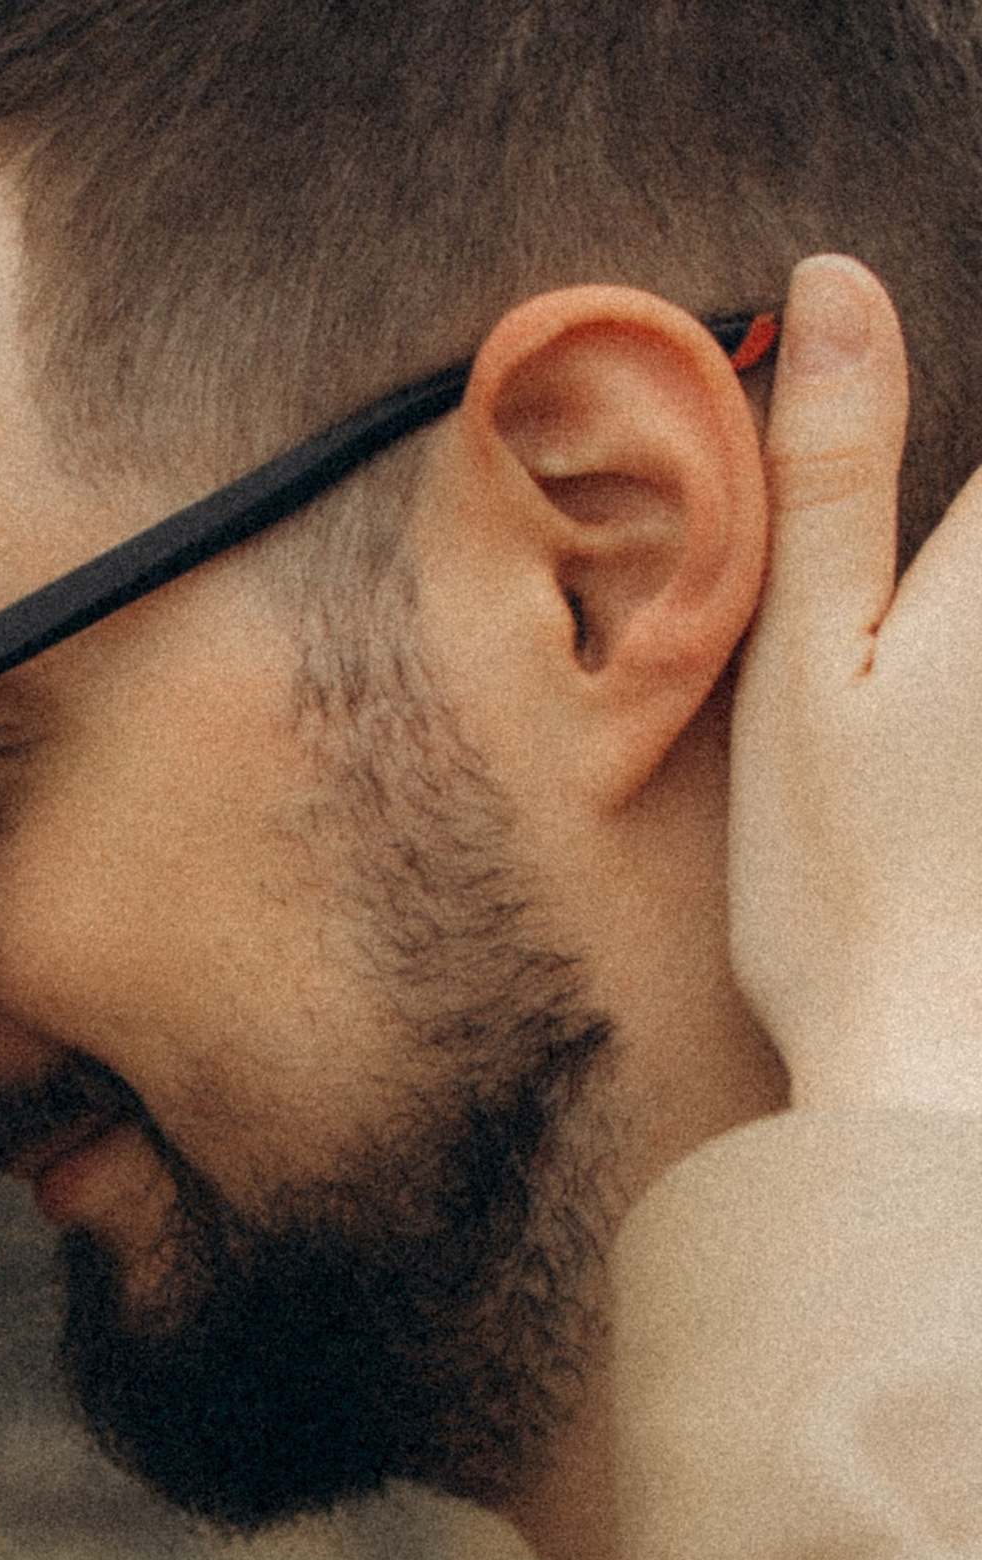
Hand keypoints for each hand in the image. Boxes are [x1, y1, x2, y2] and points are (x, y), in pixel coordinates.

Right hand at [730, 254, 981, 1114]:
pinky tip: (945, 771)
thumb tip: (837, 279)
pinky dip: (963, 721)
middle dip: (945, 584)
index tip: (893, 587)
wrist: (929, 1073)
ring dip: (953, 639)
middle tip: (892, 675)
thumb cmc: (844, 890)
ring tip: (918, 735)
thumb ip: (830, 471)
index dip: (897, 446)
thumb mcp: (803, 670)